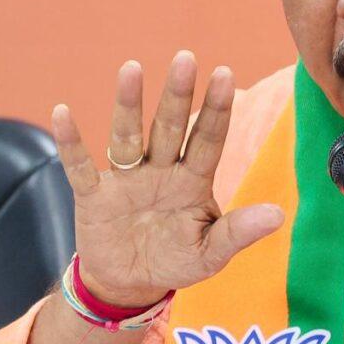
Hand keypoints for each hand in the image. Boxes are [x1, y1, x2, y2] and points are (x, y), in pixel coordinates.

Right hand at [51, 51, 283, 306]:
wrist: (132, 285)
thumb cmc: (177, 261)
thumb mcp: (211, 254)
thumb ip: (239, 232)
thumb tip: (279, 215)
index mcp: (194, 180)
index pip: (208, 138)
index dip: (216, 108)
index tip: (224, 73)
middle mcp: (161, 170)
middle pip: (170, 127)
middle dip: (177, 94)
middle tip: (185, 58)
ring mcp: (126, 180)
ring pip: (128, 136)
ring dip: (128, 104)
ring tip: (132, 68)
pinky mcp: (94, 196)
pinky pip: (80, 166)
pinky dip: (71, 143)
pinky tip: (63, 113)